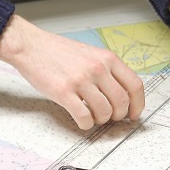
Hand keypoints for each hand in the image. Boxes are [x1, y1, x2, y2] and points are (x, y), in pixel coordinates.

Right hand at [0, 14, 144, 129]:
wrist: (31, 46)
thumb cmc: (57, 50)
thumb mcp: (89, 53)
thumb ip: (106, 70)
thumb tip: (121, 94)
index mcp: (106, 57)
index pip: (135, 85)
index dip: (138, 105)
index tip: (134, 114)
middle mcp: (97, 68)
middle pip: (122, 103)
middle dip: (118, 116)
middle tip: (109, 116)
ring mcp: (81, 80)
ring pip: (105, 113)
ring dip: (100, 120)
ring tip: (92, 115)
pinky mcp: (64, 92)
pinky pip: (84, 118)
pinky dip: (86, 124)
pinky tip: (80, 118)